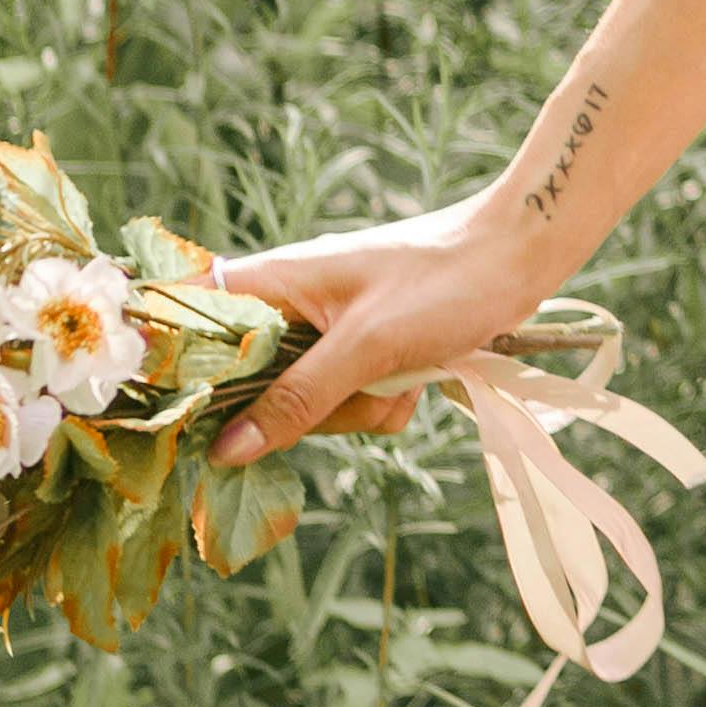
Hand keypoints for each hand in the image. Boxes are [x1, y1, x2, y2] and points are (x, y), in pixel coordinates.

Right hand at [214, 194, 542, 465]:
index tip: (194, 417)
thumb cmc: (446, 281)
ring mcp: (328, 331)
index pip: (189, 320)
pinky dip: (386, 401)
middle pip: (251, 385)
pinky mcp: (364, 352)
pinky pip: (349, 403)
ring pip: (307, 404)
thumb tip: (226, 449)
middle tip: (356, 385)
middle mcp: (291, 305)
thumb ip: (297, 398)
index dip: (181, 369)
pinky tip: (421, 378)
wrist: (524, 256)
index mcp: (273, 281)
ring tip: (403, 375)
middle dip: (309, 406)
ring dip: (359, 406)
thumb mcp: (368, 346)